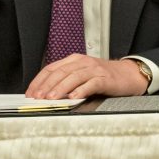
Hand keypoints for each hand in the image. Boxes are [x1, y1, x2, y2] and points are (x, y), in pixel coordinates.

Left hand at [26, 55, 149, 99]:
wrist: (128, 75)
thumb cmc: (102, 77)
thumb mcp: (81, 75)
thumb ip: (65, 81)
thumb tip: (44, 95)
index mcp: (74, 60)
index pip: (51, 68)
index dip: (39, 81)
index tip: (30, 93)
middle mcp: (83, 62)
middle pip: (61, 72)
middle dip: (47, 86)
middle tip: (38, 98)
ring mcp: (94, 69)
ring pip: (74, 76)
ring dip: (61, 88)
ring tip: (52, 99)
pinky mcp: (105, 78)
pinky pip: (92, 83)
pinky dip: (82, 89)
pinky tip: (74, 97)